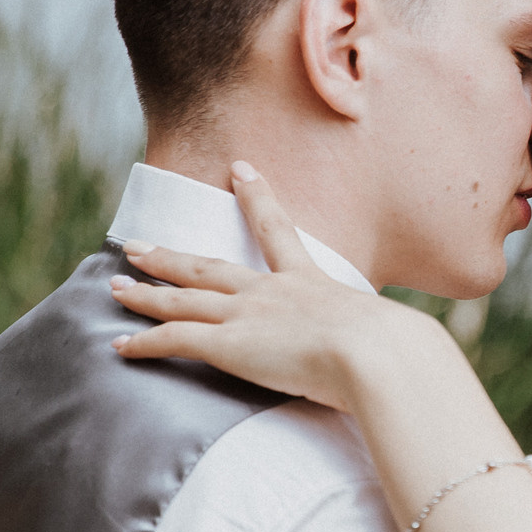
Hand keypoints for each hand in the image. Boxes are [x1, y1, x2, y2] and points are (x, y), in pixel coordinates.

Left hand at [111, 162, 440, 410]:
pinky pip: (174, 339)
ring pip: (181, 298)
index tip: (241, 169)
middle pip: (209, 266)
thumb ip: (387, 342)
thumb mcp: (391, 336)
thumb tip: (416, 362)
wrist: (378, 355)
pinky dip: (143, 342)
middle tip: (137, 243)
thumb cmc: (396, 352)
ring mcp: (246, 315)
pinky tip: (118, 346)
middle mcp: (271, 292)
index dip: (258, 198)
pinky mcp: (228, 344)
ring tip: (115, 285)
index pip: (278, 233)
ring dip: (145, 292)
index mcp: (312, 284)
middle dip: (171, 255)